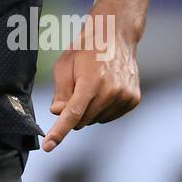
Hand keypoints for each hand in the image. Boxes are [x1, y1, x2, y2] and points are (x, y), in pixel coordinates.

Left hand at [42, 11, 140, 151]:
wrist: (116, 34)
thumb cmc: (85, 48)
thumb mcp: (64, 65)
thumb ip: (60, 92)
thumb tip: (58, 113)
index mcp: (91, 82)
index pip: (72, 115)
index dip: (59, 132)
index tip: (48, 146)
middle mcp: (111, 92)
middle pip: (83, 120)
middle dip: (73, 113)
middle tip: (75, 90)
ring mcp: (125, 97)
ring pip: (97, 120)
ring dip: (89, 110)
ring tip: (92, 85)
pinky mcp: (133, 99)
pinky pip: (110, 116)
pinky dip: (102, 109)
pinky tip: (104, 90)